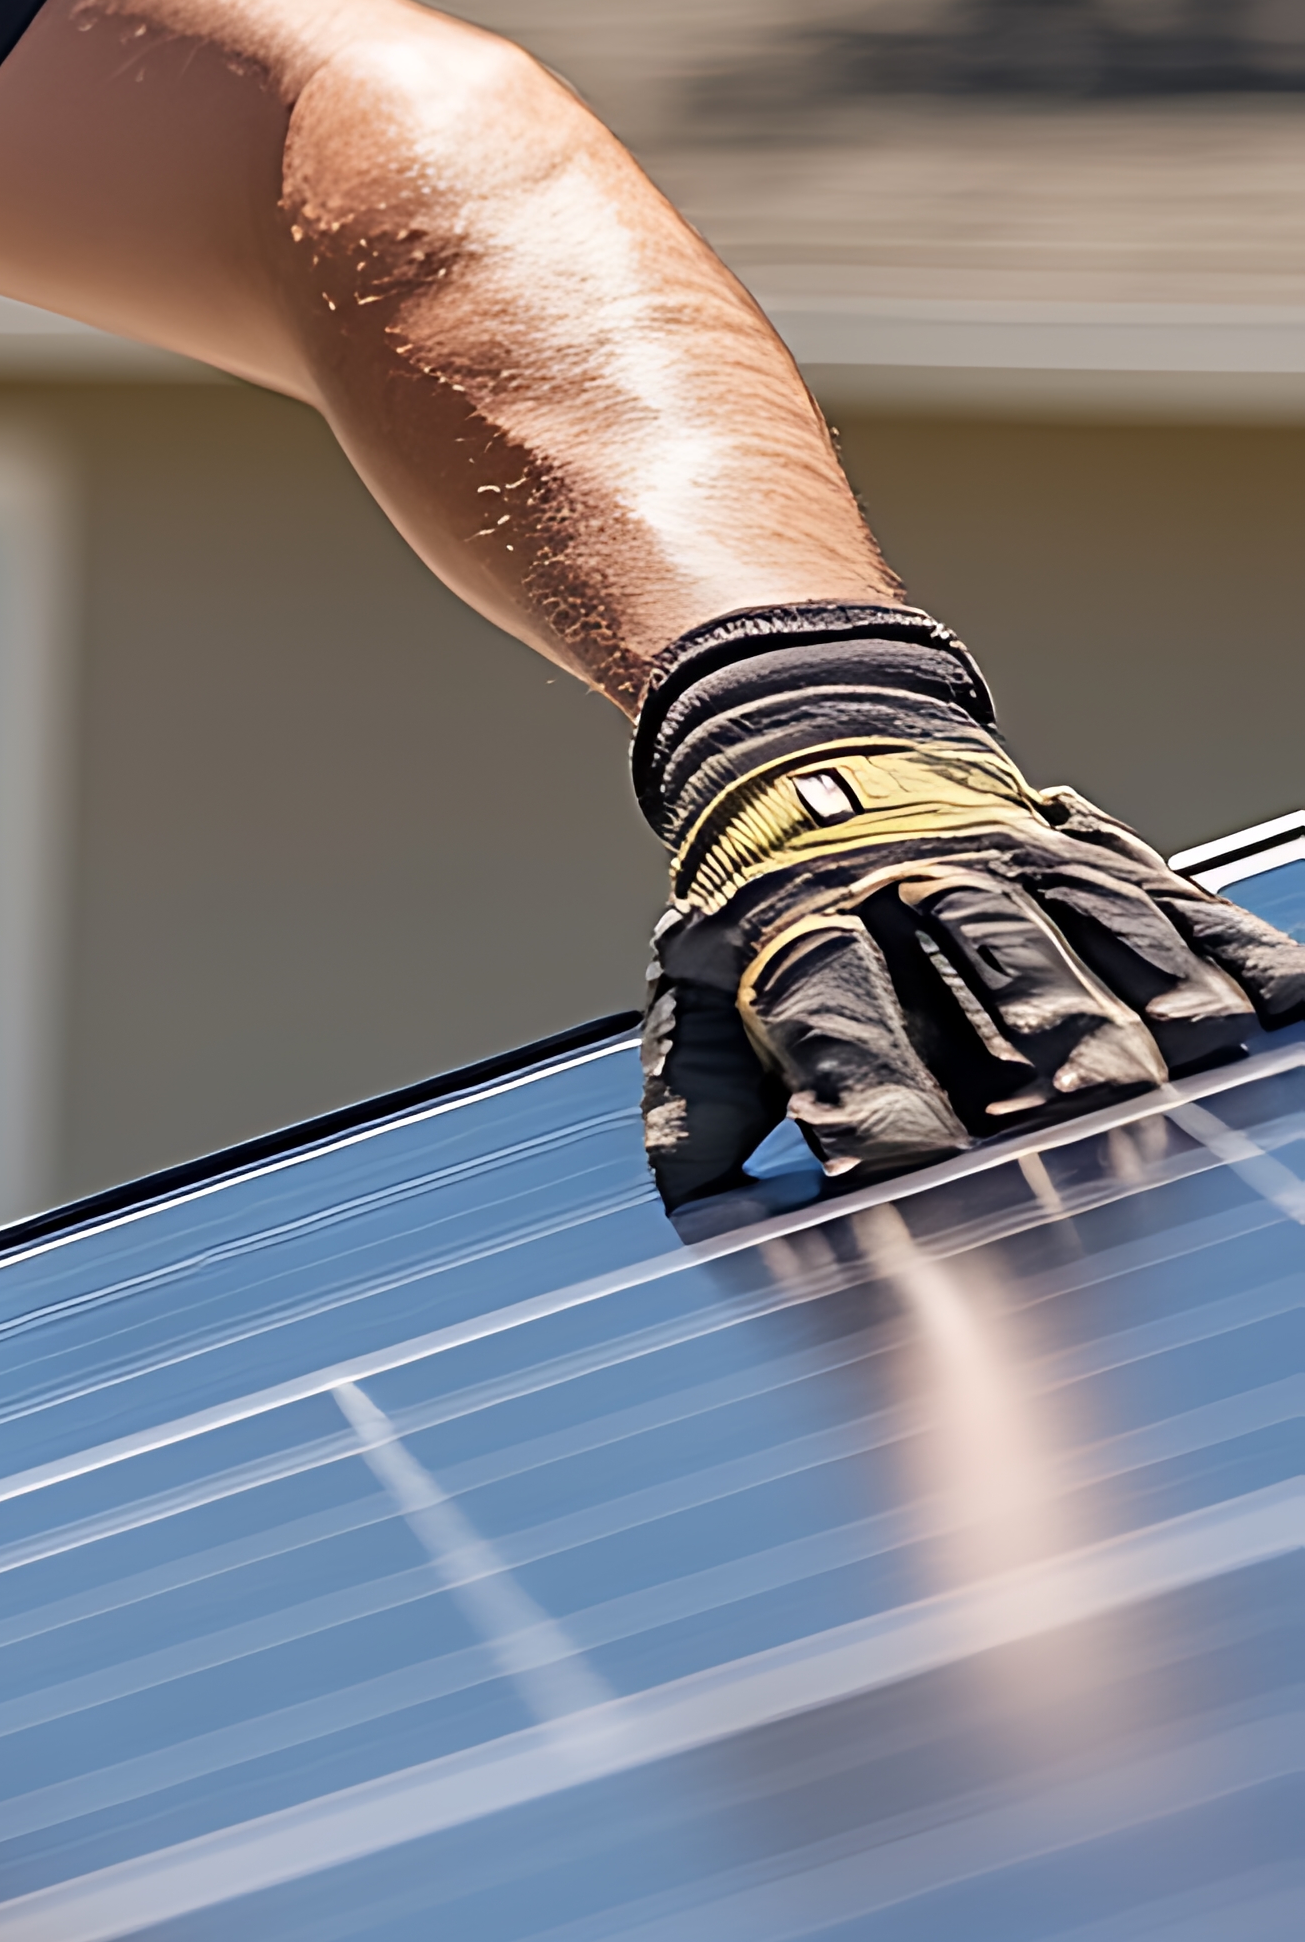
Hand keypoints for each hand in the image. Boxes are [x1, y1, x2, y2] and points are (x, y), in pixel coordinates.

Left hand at [639, 623, 1304, 1205]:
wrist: (799, 740)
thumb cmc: (760, 897)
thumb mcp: (694, 981)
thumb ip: (700, 1092)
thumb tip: (697, 1201)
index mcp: (812, 928)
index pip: (841, 1021)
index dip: (873, 1106)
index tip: (904, 1176)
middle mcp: (924, 887)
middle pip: (1005, 965)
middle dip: (1052, 1041)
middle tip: (1091, 1115)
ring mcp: (1020, 864)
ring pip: (1108, 925)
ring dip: (1156, 995)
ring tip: (1192, 1059)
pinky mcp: (1099, 857)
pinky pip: (1186, 899)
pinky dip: (1235, 948)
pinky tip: (1277, 999)